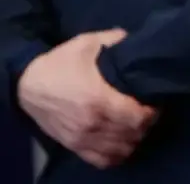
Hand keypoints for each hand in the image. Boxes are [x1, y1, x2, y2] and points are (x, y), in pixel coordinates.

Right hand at [18, 29, 157, 168]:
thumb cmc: (59, 64)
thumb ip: (115, 40)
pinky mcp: (74, 146)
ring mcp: (83, 138)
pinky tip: (122, 141)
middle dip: (146, 124)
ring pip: (121, 149)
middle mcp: (93, 124)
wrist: (27, 85)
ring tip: (137, 125)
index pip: (137, 117)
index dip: (151, 111)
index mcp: (99, 99)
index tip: (154, 102)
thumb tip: (136, 38)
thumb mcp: (87, 43)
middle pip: (133, 134)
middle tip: (148, 112)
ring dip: (134, 138)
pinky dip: (117, 153)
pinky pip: (103, 160)